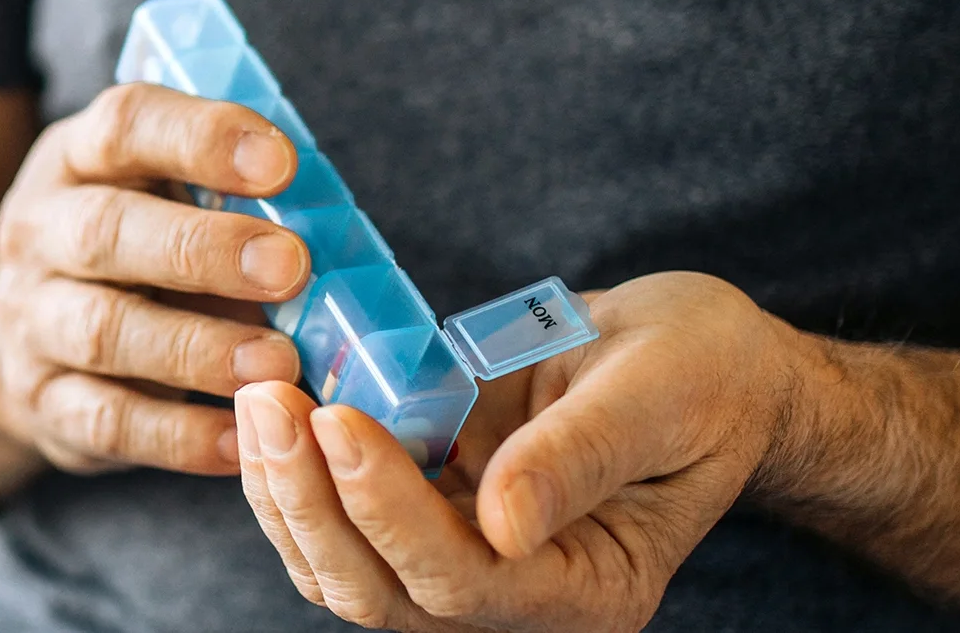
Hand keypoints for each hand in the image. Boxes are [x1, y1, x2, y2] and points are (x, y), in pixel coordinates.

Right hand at [0, 83, 316, 475]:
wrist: (30, 334)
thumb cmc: (138, 248)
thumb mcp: (165, 196)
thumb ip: (231, 198)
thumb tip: (334, 236)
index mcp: (76, 158)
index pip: (125, 125)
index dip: (202, 137)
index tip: (282, 163)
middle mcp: (39, 231)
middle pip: (106, 229)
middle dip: (202, 248)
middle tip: (291, 267)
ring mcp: (30, 320)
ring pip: (102, 331)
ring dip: (196, 348)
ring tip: (277, 364)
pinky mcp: (41, 401)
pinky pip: (107, 421)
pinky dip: (178, 434)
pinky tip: (242, 436)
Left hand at [235, 273, 804, 632]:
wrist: (698, 359)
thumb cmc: (700, 370)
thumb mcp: (658, 392)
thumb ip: (580, 455)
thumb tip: (503, 524)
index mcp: (592, 587)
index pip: (464, 581)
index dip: (388, 509)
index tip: (337, 416)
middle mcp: (523, 599)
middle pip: (383, 593)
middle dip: (310, 502)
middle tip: (268, 399)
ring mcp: (470, 564)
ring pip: (343, 570)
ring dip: (285, 491)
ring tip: (259, 396)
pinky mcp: (432, 518)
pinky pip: (341, 524)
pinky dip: (296, 474)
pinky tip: (276, 405)